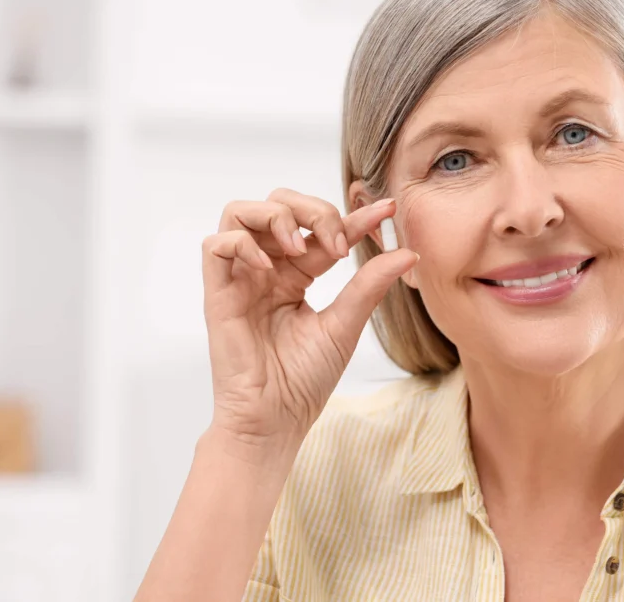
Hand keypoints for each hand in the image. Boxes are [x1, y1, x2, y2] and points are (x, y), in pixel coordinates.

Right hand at [200, 189, 414, 452]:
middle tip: (337, 244)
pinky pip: (216, 245)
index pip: (323, 231)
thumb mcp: (346, 325)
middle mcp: (267, 269)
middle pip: (277, 203)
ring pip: (240, 212)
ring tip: (300, 246)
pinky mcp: (218, 293)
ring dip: (275, 216)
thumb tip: (408, 253)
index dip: (354, 217)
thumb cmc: (305, 381)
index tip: (386, 210)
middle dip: (311, 209)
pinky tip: (270, 266)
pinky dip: (242, 243)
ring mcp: (241, 278)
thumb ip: (370, 285)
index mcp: (296, 275)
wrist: (276, 420)